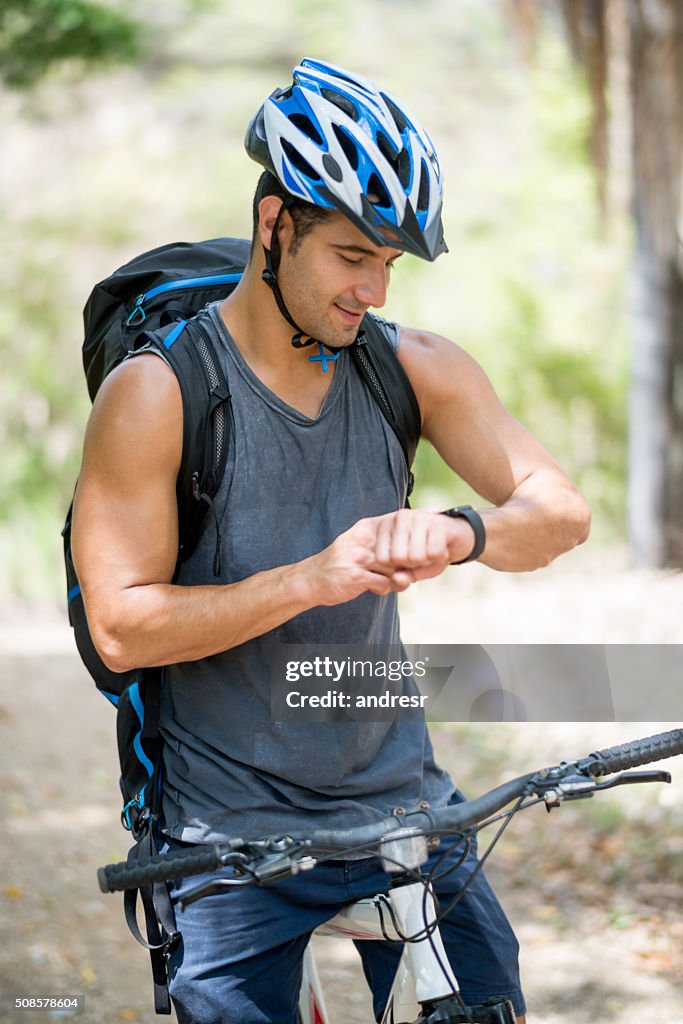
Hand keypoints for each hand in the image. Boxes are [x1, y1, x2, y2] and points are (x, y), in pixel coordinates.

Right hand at [300, 510, 475, 606]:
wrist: (309, 581)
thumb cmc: (339, 566)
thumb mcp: (359, 548)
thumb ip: (384, 548)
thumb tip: (411, 550)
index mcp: (365, 529)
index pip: (397, 524)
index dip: (418, 528)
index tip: (435, 526)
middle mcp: (362, 540)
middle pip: (400, 547)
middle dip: (413, 559)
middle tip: (422, 565)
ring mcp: (357, 557)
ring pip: (394, 566)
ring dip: (400, 577)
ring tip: (401, 581)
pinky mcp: (355, 576)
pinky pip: (383, 583)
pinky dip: (386, 588)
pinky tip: (378, 589)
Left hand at [372, 509, 475, 581]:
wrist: (458, 537)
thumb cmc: (429, 553)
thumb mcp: (413, 569)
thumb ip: (402, 577)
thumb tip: (396, 579)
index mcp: (387, 526)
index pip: (381, 558)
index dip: (396, 568)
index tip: (407, 560)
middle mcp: (400, 518)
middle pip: (398, 558)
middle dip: (413, 564)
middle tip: (422, 555)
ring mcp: (419, 518)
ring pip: (415, 556)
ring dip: (428, 560)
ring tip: (431, 550)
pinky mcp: (438, 523)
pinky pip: (434, 553)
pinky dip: (441, 557)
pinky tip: (442, 547)